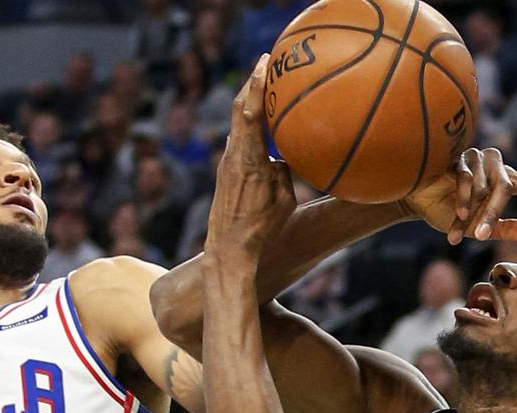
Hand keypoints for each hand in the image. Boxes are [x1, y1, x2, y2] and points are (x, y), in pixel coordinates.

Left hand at [206, 53, 295, 257]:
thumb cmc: (261, 227)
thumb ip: (286, 169)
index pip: (250, 113)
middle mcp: (233, 156)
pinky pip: (240, 138)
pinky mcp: (226, 170)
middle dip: (253, 82)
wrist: (229, 247)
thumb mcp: (286, 197)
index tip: (265, 62)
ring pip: (239, 122)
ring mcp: (227, 162)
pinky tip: (262, 120)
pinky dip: (251, 122)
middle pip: (240, 108)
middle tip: (267, 61)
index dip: (257, 85)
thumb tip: (290, 152)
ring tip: (266, 83)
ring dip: (250, 101)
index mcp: (248, 160)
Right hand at [401, 147, 516, 244]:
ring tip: (459, 228)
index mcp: (507, 182)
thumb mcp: (479, 227)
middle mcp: (496, 167)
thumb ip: (505, 230)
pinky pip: (467, 177)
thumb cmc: (449, 212)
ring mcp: (478, 159)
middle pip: (505, 187)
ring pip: (484, 185)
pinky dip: (463, 198)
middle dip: (492, 213)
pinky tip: (459, 213)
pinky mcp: (459, 156)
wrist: (417, 204)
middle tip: (481, 236)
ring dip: (471, 210)